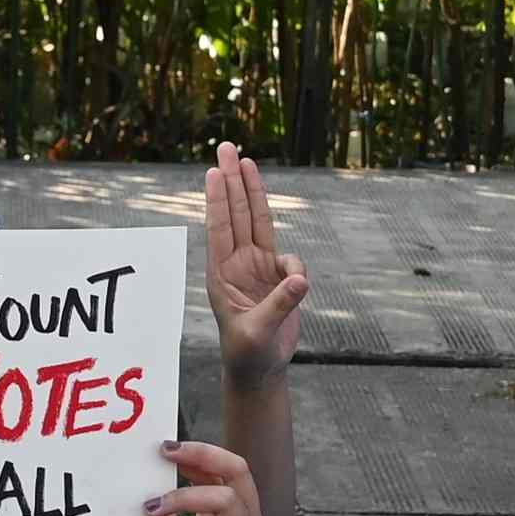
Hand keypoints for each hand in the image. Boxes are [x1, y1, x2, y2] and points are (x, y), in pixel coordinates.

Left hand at [205, 144, 310, 389]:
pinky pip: (291, 261)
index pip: (220, 229)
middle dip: (232, 180)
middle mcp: (237, 264)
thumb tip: (300, 280)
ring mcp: (256, 267)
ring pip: (257, 221)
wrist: (260, 368)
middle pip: (236, 213)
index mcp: (221, 275)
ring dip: (252, 191)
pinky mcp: (276, 277)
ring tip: (247, 161)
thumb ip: (279, 305)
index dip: (219, 200)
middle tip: (226, 147)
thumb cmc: (249, 353)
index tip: (214, 172)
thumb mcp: (259, 332)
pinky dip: (297, 270)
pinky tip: (297, 289)